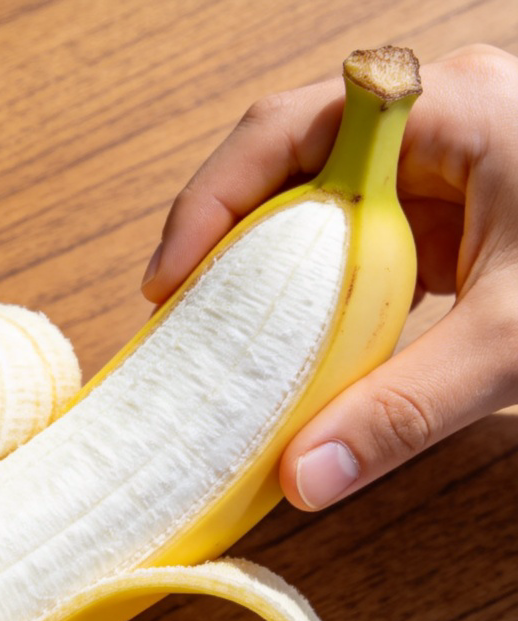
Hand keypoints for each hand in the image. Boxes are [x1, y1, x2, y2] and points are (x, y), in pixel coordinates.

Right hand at [141, 44, 517, 509]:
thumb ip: (405, 408)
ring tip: (223, 329)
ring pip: (318, 198)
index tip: (166, 283)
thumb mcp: (513, 339)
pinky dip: (317, 283)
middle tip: (180, 313)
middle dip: (224, 234)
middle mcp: (432, 123)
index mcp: (444, 114)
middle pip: (286, 160)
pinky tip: (301, 335)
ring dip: (266, 262)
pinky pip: (357, 233)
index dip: (209, 202)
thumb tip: (302, 478)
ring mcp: (442, 164)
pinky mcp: (452, 208)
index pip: (286, 131)